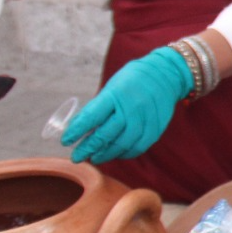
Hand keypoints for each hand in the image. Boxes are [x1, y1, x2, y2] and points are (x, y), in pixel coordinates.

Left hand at [64, 47, 191, 163]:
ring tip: (95, 158)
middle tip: (77, 157)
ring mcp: (145, 118)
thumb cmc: (132, 80)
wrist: (165, 74)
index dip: (77, 131)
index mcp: (116, 94)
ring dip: (106, 154)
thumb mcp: (112, 87)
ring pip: (122, 144)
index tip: (66, 141)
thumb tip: (79, 129)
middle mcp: (131, 107)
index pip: (92, 117)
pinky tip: (116, 153)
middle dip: (88, 148)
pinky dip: (125, 153)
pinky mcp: (156, 127)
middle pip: (106, 134)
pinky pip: (138, 147)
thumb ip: (98, 107)